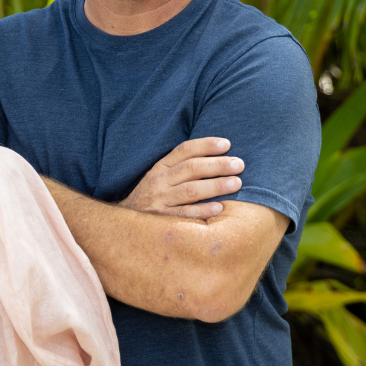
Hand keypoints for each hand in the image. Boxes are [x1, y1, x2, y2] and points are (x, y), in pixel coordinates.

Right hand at [119, 137, 243, 218]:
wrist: (126, 222)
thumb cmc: (154, 196)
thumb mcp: (160, 176)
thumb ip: (181, 166)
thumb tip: (217, 154)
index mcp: (161, 167)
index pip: (184, 150)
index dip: (206, 145)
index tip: (227, 144)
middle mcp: (160, 181)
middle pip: (191, 168)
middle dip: (217, 165)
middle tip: (239, 164)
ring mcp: (161, 201)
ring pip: (191, 190)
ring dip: (215, 186)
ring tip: (237, 183)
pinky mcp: (163, 219)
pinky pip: (185, 214)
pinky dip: (202, 210)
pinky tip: (219, 208)